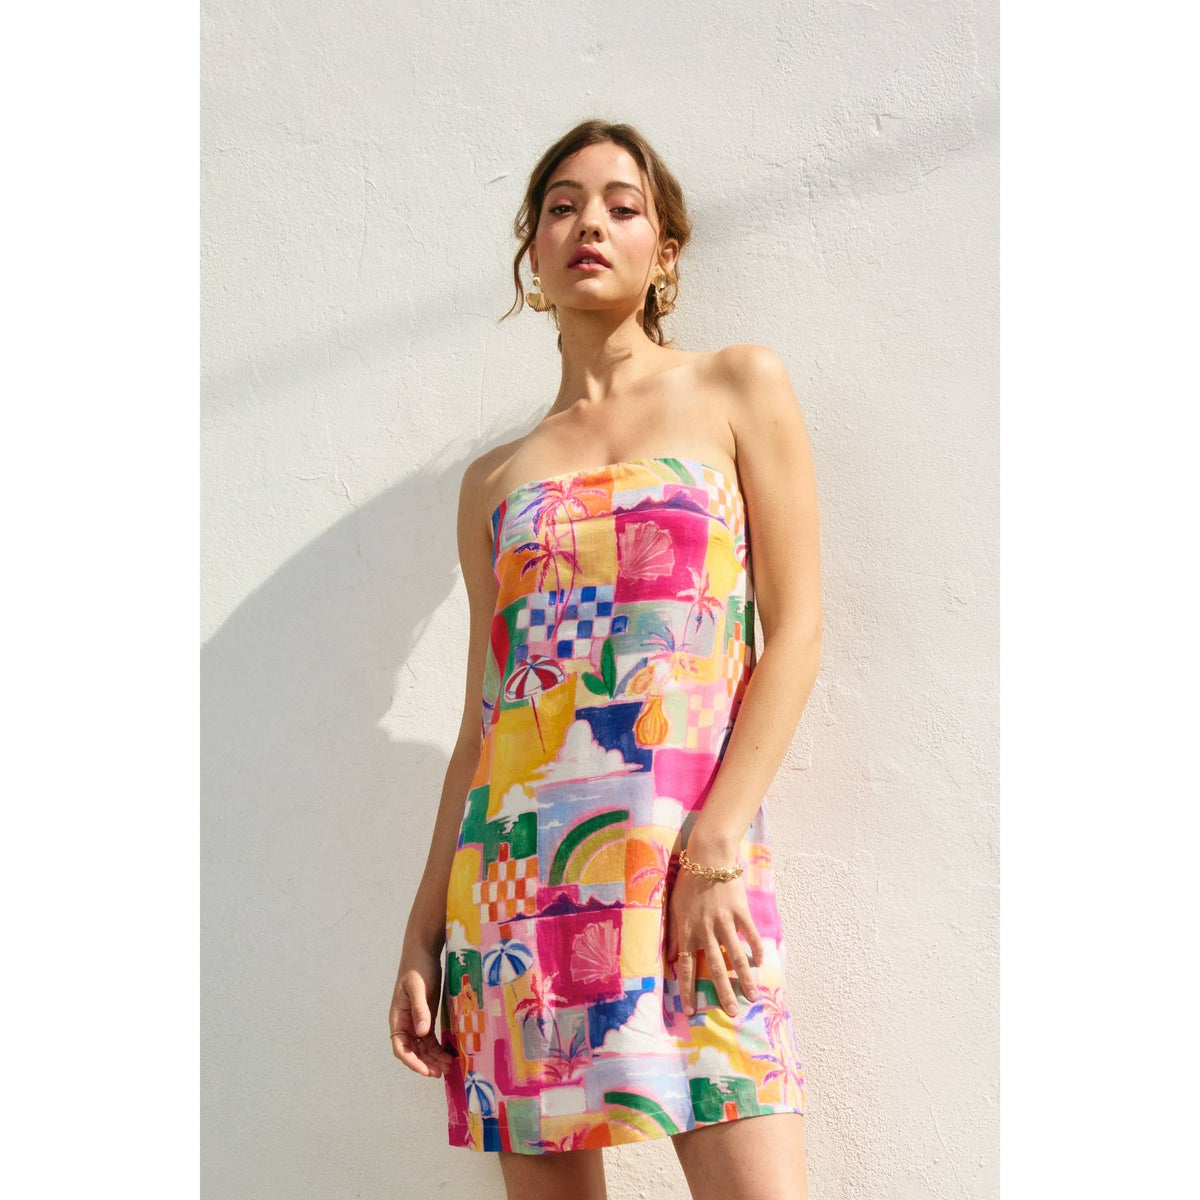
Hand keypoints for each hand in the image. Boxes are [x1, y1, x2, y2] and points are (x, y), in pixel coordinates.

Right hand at [389, 943, 456, 1077]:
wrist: (423, 950)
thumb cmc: (417, 967)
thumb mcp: (418, 988)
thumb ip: (420, 1010)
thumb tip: (421, 1033)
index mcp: (398, 1018)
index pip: (401, 1048)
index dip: (412, 1062)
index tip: (426, 1071)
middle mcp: (405, 1023)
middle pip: (413, 1051)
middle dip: (426, 1063)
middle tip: (443, 1071)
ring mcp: (416, 1020)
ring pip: (423, 1047)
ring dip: (434, 1057)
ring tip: (449, 1066)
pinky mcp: (426, 1015)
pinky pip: (430, 1038)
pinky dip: (438, 1047)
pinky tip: (449, 1053)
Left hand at [665, 859, 764, 1016]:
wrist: (708, 856)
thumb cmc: (688, 881)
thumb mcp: (674, 907)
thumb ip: (675, 934)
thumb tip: (669, 958)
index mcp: (687, 930)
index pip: (686, 967)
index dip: (688, 989)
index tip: (691, 1011)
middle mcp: (705, 929)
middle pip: (715, 967)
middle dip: (723, 992)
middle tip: (732, 1013)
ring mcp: (724, 920)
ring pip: (736, 955)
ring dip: (745, 978)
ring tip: (753, 996)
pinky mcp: (740, 911)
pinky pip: (750, 934)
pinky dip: (756, 949)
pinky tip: (761, 962)